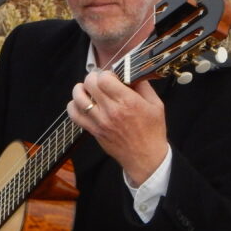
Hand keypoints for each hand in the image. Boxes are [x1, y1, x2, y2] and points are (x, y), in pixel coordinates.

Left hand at [68, 70, 168, 185]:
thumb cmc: (152, 131)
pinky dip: (73, 106)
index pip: (104, 78)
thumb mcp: (156, 104)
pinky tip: (81, 103)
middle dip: (93, 77)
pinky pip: (74, 115)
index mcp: (128, 102)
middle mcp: (111, 111)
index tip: (111, 77)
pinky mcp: (93, 131)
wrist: (145, 157)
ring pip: (78, 98)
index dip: (106, 73)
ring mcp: (100, 122)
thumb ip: (143, 86)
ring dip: (80, 89)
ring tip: (87, 89)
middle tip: (99, 80)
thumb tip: (131, 72)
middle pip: (90, 84)